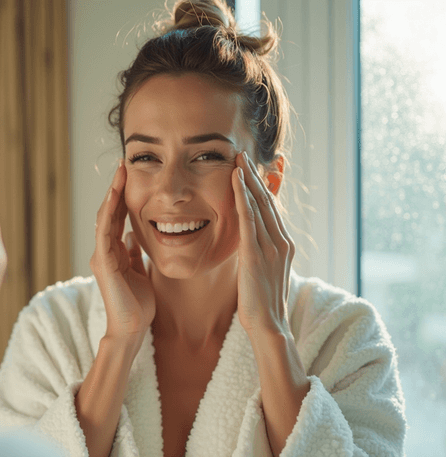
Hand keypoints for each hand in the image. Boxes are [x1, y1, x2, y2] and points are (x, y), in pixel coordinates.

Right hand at [90, 161, 154, 340]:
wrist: (131, 328)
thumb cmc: (137, 304)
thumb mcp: (139, 270)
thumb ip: (134, 252)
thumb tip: (133, 233)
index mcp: (114, 251)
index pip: (116, 217)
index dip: (122, 196)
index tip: (130, 175)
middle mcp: (104, 250)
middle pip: (108, 212)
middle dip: (116, 188)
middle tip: (123, 164)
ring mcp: (101, 255)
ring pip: (104, 218)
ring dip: (112, 194)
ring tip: (119, 173)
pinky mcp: (103, 263)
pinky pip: (104, 232)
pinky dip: (109, 213)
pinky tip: (115, 197)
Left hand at [232, 152, 294, 337]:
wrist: (268, 326)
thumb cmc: (262, 302)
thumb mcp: (263, 271)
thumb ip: (259, 253)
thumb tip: (250, 243)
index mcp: (284, 245)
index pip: (272, 209)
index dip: (262, 186)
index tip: (252, 167)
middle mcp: (281, 241)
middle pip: (267, 200)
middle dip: (254, 176)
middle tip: (242, 153)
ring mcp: (271, 247)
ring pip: (259, 204)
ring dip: (247, 179)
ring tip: (237, 159)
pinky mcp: (255, 254)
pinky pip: (248, 219)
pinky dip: (242, 197)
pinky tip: (235, 180)